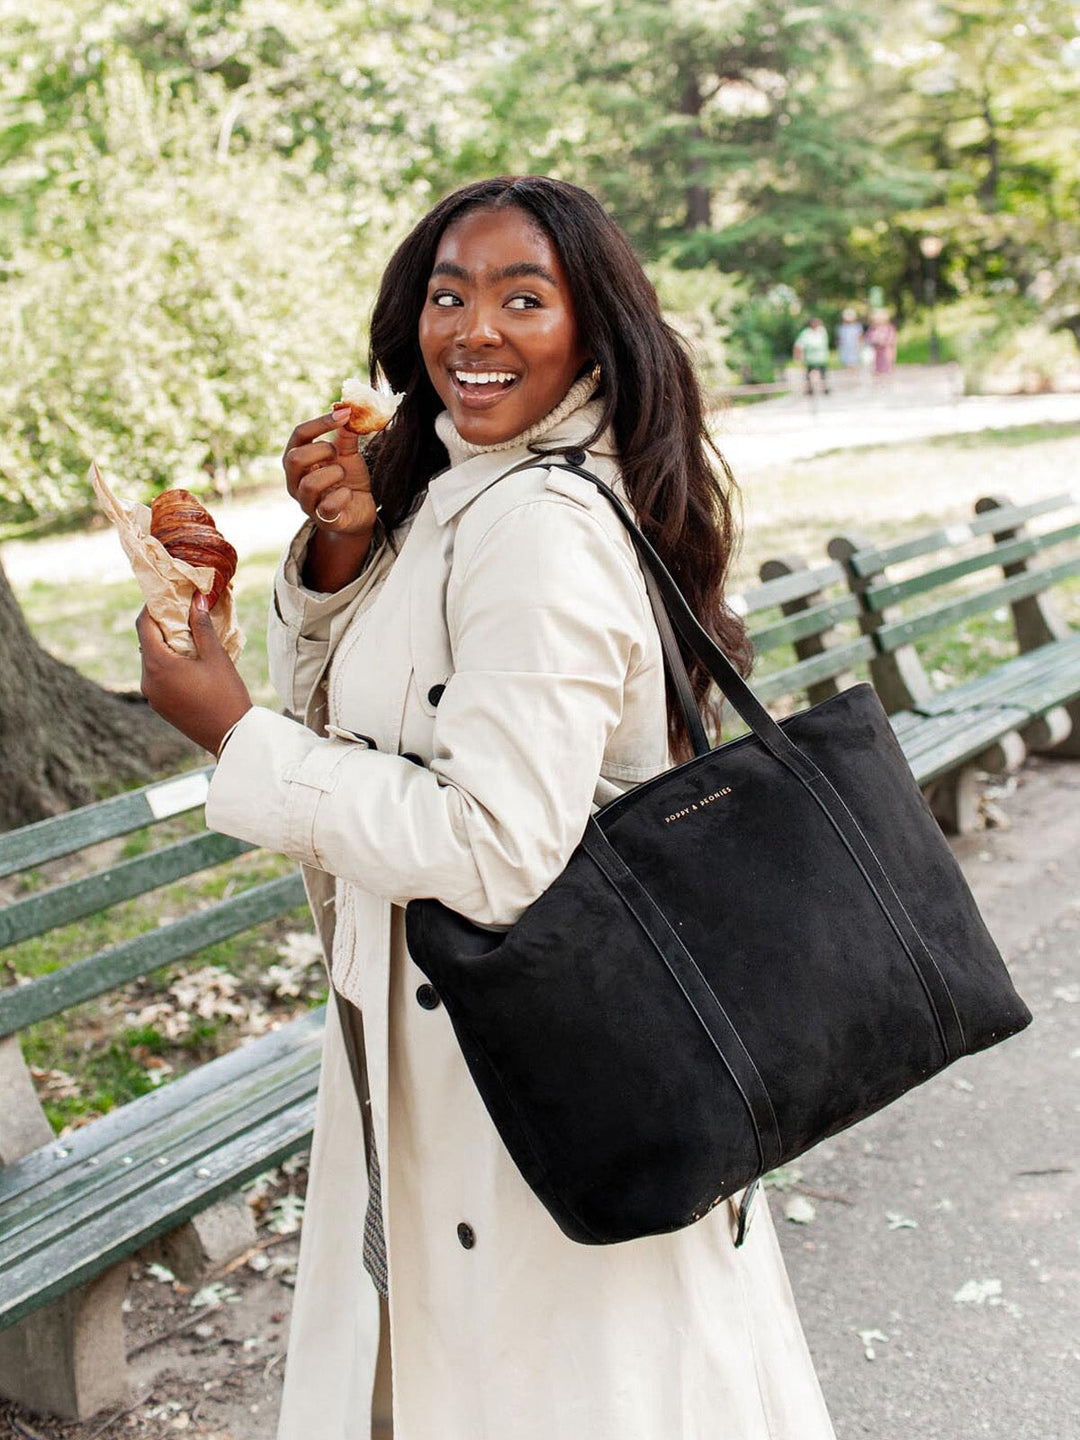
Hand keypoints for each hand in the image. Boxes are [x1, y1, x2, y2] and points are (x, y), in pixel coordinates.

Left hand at [138, 595, 251, 755]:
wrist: (231, 736)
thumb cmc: (226, 695)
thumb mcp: (216, 656)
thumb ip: (202, 627)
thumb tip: (196, 599)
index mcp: (158, 664)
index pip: (144, 625)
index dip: (152, 607)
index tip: (167, 597)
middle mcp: (147, 680)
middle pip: (146, 643)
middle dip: (161, 627)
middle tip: (182, 614)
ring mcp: (152, 696)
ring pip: (152, 661)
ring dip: (165, 647)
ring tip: (189, 639)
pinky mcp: (160, 706)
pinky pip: (157, 678)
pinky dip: (168, 665)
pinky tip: (189, 663)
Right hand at [282, 409, 376, 536]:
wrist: (361, 509)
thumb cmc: (349, 479)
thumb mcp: (348, 454)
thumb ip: (346, 434)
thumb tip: (348, 409)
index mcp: (298, 460)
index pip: (299, 435)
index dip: (320, 422)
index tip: (344, 414)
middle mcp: (295, 481)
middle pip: (293, 459)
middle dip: (321, 450)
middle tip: (337, 453)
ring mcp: (306, 503)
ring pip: (309, 484)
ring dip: (333, 473)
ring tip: (343, 474)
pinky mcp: (323, 520)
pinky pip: (326, 507)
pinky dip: (342, 496)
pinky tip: (348, 493)